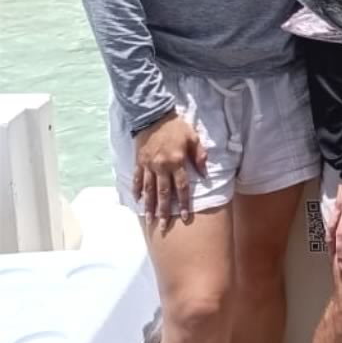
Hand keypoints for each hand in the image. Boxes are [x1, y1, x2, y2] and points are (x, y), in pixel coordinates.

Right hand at [132, 111, 207, 227]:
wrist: (153, 115)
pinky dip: (137, 191)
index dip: (184, 203)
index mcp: (176, 162)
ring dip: (150, 206)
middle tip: (164, 227)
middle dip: (165, 212)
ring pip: (149, 190)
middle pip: (164, 193)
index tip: (186, 217)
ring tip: (150, 220)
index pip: (182, 187)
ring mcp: (148, 166)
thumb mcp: (193, 138)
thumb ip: (199, 156)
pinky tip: (138, 201)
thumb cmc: (176, 127)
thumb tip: (204, 174)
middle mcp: (161, 167)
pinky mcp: (139, 162)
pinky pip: (137, 179)